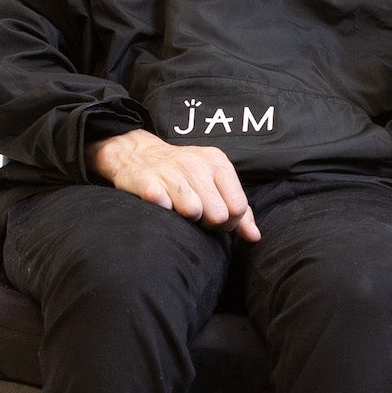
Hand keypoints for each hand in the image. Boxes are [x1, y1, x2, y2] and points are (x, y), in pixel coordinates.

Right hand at [85, 128, 260, 240]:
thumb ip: (239, 210)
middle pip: (218, 214)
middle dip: (207, 223)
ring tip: (178, 210)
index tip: (213, 219)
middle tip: (195, 216)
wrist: (137, 155)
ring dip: (185, 219)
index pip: (238, 207)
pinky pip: (164, 206)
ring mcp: (170, 171)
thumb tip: (254, 237)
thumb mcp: (215, 183)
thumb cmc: (182, 174)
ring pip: (193, 212)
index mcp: (217, 162)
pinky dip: (163, 211)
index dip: (228, 222)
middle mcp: (196, 163)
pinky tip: (161, 204)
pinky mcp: (147, 181)